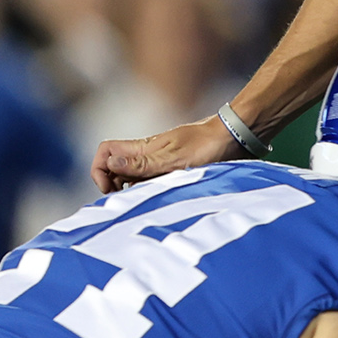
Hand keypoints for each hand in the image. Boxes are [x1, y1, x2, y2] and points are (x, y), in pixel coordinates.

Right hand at [94, 114, 244, 193]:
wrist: (237, 137)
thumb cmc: (209, 145)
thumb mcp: (175, 158)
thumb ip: (143, 163)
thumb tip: (111, 164)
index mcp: (143, 147)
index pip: (105, 152)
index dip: (100, 168)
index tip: (110, 188)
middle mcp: (148, 154)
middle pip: (116, 168)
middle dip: (115, 186)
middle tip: (131, 200)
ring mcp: (161, 162)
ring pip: (136, 177)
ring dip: (136, 191)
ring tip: (152, 200)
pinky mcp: (176, 169)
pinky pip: (155, 182)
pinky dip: (155, 191)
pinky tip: (167, 199)